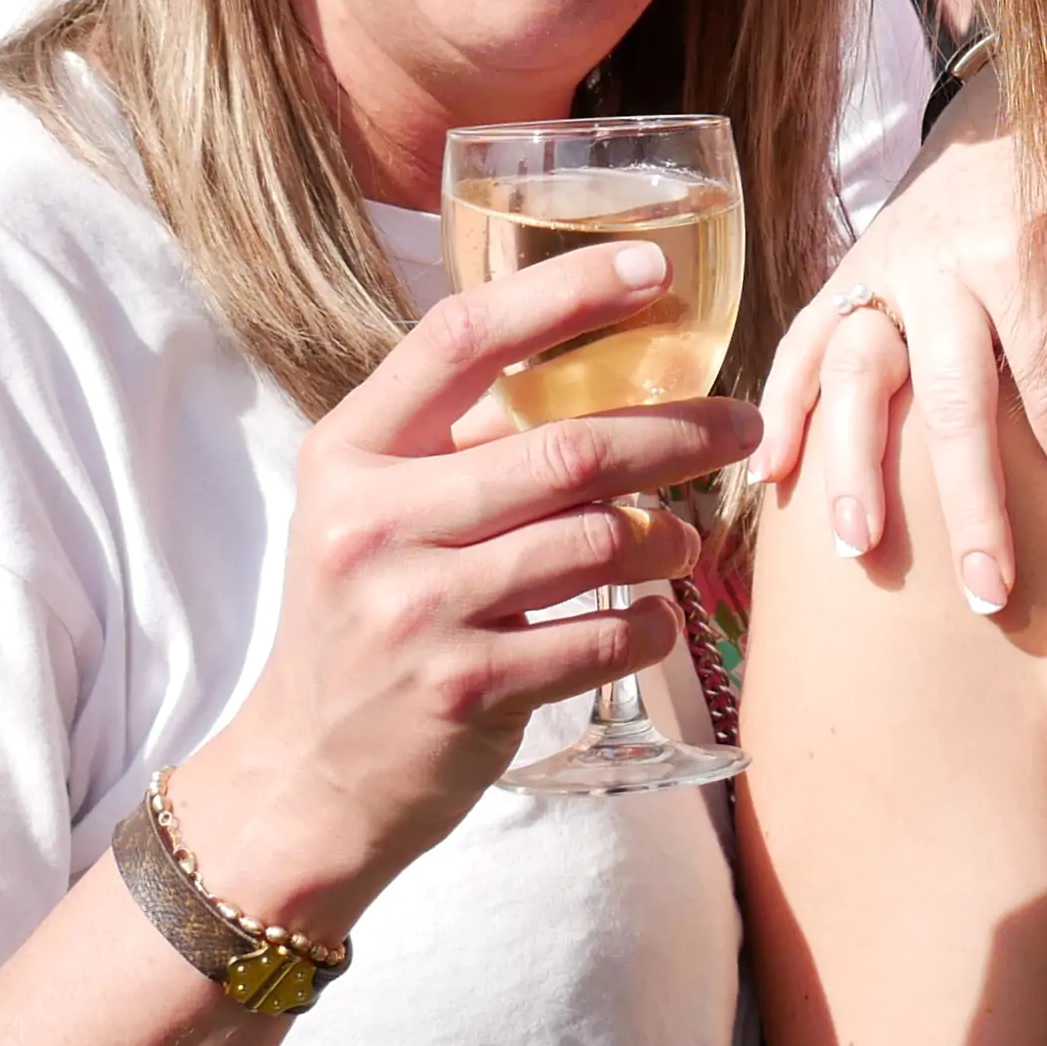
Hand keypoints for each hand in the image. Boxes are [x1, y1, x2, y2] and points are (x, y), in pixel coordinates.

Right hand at [171, 241, 760, 933]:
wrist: (304, 777)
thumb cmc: (364, 622)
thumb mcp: (374, 512)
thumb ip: (458, 445)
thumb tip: (608, 373)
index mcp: (350, 452)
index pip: (461, 336)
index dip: (565, 291)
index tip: (654, 268)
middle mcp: (374, 521)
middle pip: (568, 447)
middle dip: (679, 432)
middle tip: (742, 427)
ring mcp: (416, 609)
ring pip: (599, 540)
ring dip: (670, 538)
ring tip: (686, 542)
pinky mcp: (464, 690)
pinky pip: (603, 634)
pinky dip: (650, 624)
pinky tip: (653, 620)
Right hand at [752, 73, 1046, 611]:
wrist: (1021, 80)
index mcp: (1029, 245)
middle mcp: (945, 260)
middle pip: (956, 405)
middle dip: (972, 508)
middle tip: (988, 597)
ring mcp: (887, 263)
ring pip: (857, 376)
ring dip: (854, 467)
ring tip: (857, 552)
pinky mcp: (851, 264)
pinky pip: (802, 339)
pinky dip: (781, 405)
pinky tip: (771, 478)